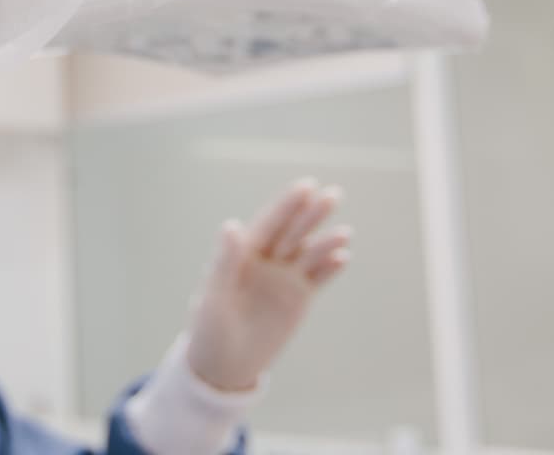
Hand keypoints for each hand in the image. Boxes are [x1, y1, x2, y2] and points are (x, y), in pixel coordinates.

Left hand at [183, 180, 353, 392]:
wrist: (224, 366)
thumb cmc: (209, 329)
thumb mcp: (214, 298)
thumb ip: (224, 262)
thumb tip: (232, 225)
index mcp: (242, 252)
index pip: (268, 223)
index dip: (286, 205)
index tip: (306, 186)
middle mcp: (266, 259)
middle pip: (292, 231)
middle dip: (311, 213)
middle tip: (334, 195)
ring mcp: (284, 278)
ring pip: (308, 252)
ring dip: (326, 241)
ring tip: (344, 233)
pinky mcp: (298, 298)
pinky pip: (317, 279)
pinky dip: (330, 268)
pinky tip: (343, 257)